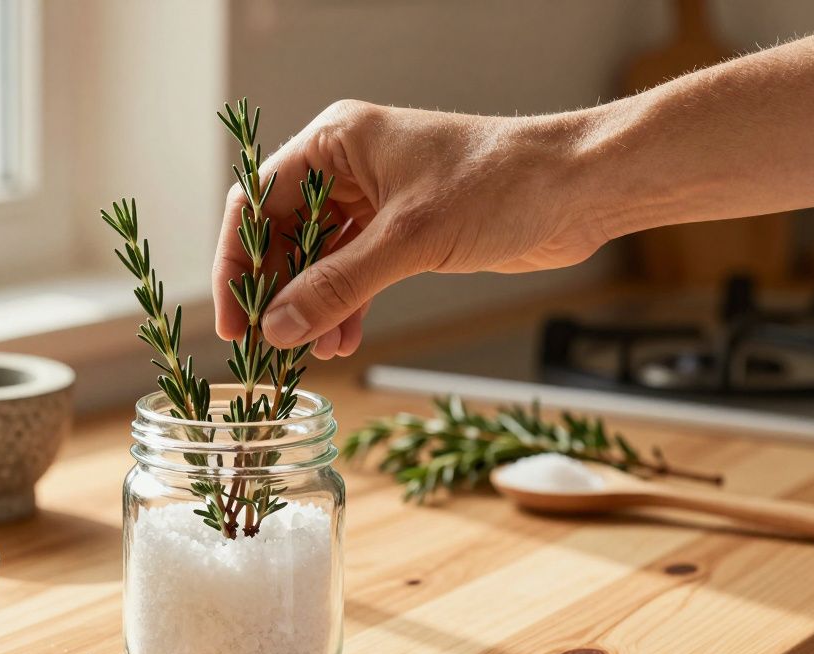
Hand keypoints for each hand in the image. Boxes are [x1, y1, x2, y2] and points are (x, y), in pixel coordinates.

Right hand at [212, 100, 608, 357]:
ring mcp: (375, 199)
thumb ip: (337, 285)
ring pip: (318, 259)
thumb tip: (277, 328)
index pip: (258, 203)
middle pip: (283, 235)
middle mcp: (348, 166)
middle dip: (278, 293)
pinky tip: (343, 340)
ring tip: (312, 352)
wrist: (579, 189)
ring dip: (312, 307)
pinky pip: (353, 273)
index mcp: (336, 142)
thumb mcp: (408, 239)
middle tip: (270, 347)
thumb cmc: (500, 184)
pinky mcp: (402, 231)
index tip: (234, 319)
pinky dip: (345, 306)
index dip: (238, 263)